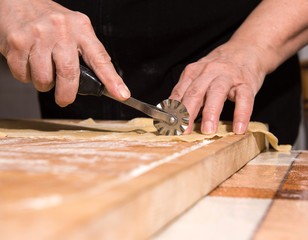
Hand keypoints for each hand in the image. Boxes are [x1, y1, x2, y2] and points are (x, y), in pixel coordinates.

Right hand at [0, 0, 129, 106]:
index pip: (100, 58)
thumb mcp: (75, 30)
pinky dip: (26, 77)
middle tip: (64, 99)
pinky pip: (23, 75)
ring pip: (44, 79)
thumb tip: (98, 83)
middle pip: (69, 74)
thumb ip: (85, 53)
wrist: (18, 0)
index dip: (112, 79)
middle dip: (67, 94)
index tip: (122, 94)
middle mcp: (61, 30)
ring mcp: (38, 35)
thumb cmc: (51, 21)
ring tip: (44, 72)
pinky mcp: (18, 41)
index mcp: (81, 28)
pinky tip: (29, 64)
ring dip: (44, 84)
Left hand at [169, 41, 266, 134]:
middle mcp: (208, 72)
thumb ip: (186, 93)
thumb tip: (172, 115)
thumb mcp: (198, 76)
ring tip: (208, 130)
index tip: (169, 126)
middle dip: (188, 112)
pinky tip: (238, 128)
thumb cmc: (219, 68)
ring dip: (211, 112)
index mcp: (193, 73)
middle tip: (184, 130)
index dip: (173, 110)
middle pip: (195, 92)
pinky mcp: (246, 82)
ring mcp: (228, 76)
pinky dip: (241, 113)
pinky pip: (244, 98)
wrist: (246, 49)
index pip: (180, 92)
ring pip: (217, 93)